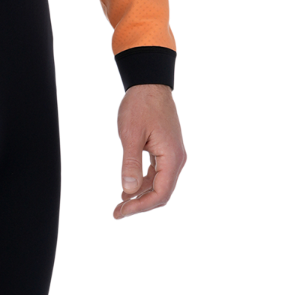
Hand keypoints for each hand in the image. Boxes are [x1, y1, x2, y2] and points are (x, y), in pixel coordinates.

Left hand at [112, 83, 186, 220]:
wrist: (149, 82)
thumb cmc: (140, 105)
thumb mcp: (131, 134)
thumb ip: (130, 163)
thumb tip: (128, 191)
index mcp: (172, 158)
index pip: (160, 194)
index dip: (141, 206)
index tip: (121, 212)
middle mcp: (176, 159)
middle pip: (161, 192)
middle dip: (140, 204)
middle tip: (117, 213)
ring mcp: (172, 154)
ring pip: (159, 183)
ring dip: (140, 194)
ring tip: (120, 204)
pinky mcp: (165, 149)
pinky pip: (157, 172)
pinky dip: (143, 181)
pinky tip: (128, 187)